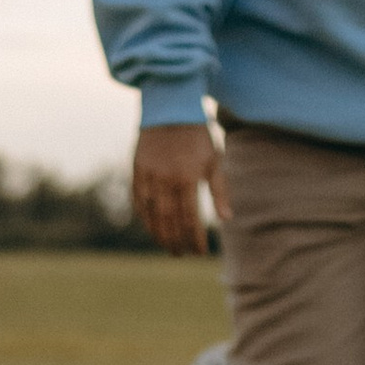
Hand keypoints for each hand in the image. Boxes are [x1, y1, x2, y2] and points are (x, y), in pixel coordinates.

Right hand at [132, 118, 227, 253]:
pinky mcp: (137, 172)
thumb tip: (227, 218)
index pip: (191, 219)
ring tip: (167, 246)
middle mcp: (166, 181)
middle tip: (180, 254)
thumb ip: (220, 191)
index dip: (195, 239)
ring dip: (159, 234)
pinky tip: (151, 227)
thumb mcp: (214, 161)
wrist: (170, 110)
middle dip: (176, 241)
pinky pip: (138, 201)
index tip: (200, 252)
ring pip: (152, 215)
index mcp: (188, 179)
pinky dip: (144, 217)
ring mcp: (149, 177)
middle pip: (170, 221)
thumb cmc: (197, 136)